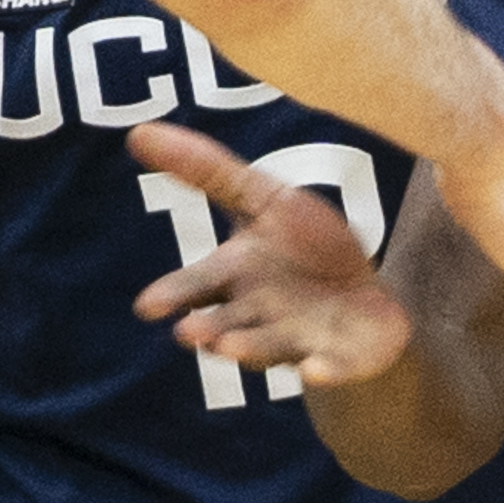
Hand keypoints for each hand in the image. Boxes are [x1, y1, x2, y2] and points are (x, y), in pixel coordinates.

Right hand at [125, 123, 412, 386]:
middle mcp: (258, 315)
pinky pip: (332, 366)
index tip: (147, 306)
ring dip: (249, 349)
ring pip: (270, 347)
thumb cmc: (304, 248)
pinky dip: (324, 369)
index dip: (174, 295)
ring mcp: (299, 340)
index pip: (198, 285)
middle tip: (189, 333)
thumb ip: (207, 170)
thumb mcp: (263, 199)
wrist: (365, 300)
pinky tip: (315, 369)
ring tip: (228, 349)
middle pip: (229, 323)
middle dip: (210, 329)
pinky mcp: (339, 359)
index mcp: (236, 276)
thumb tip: (138, 133)